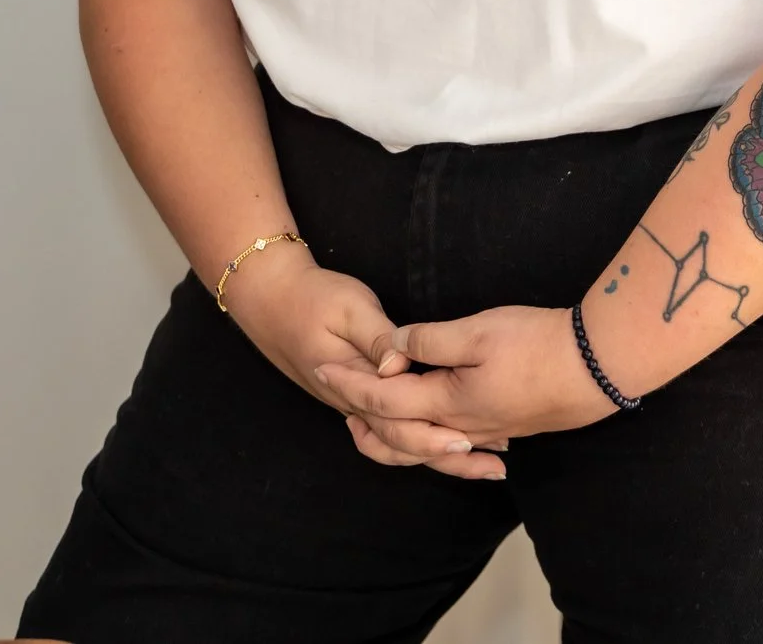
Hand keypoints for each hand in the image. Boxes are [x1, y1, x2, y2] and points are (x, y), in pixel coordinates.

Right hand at [220, 252, 503, 479]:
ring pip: (396, 443)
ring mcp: (353, 404)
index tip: (469, 441)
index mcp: (352, 384)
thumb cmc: (312, 298)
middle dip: (446, 456)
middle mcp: (353, 404)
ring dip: (437, 455)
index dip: (433, 435)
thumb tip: (401, 365)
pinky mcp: (358, 397)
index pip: (396, 422)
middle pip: (401, 444)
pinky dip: (420, 440)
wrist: (270, 299)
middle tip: (492, 463)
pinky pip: (390, 430)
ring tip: (482, 463)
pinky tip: (449, 437)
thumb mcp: (349, 307)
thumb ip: (376, 338)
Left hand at [320, 305, 618, 450]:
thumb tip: (395, 349)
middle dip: (364, 421)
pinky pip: (458, 444)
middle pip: (400, 437)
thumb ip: (429, 342)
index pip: (383, 400)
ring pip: (429, 446)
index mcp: (447, 403)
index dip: (349, 383)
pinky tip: (442, 437)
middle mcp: (462, 428)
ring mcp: (488, 432)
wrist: (599, 367)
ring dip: (397, 436)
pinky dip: (434, 443)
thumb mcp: (477, 332)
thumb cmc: (538, 345)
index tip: (321, 367)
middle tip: (338, 401)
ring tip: (377, 423)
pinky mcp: (510, 426)